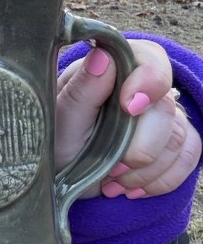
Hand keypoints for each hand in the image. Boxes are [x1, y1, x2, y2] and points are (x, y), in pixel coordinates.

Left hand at [55, 39, 201, 198]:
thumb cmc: (54, 140)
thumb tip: (102, 56)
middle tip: (111, 166)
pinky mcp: (172, 142)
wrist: (62, 176)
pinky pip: (187, 157)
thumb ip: (82, 89)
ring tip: (112, 179)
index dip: (148, 81)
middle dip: (140, 146)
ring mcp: (160, 115)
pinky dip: (159, 180)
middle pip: (166, 108)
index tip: (128, 108)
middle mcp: (141, 88)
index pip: (150, 59)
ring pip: (178, 138)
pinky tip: (130, 187)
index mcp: (112, 69)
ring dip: (145, 170)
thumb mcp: (60, 119)